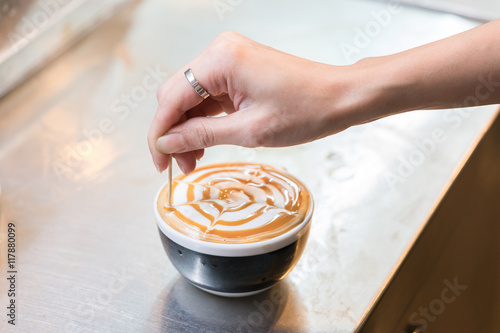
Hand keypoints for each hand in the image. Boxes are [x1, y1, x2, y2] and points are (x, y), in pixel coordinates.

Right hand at [147, 31, 368, 173]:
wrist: (339, 97)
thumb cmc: (306, 109)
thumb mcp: (249, 131)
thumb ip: (202, 136)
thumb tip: (167, 143)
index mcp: (220, 59)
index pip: (171, 98)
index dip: (160, 133)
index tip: (159, 162)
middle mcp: (220, 52)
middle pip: (177, 96)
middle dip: (174, 133)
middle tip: (180, 165)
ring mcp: (228, 59)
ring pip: (191, 98)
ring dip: (189, 129)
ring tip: (195, 160)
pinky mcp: (237, 70)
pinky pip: (209, 96)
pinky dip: (205, 120)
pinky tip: (205, 143)